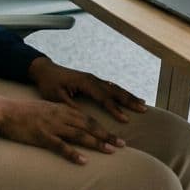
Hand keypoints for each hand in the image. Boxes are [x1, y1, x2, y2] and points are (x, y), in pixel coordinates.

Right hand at [0, 94, 123, 164]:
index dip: (104, 127)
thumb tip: (77, 124)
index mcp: (63, 109)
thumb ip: (63, 114)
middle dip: (107, 135)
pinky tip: (84, 161)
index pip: (89, 118)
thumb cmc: (26, 112)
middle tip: (122, 144)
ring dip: (96, 143)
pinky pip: (61, 146)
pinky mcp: (42, 136)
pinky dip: (73, 154)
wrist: (5, 111)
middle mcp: (61, 116)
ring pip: (79, 135)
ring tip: (110, 151)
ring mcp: (52, 126)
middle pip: (89, 126)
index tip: (117, 135)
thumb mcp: (48, 108)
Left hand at [29, 58, 147, 124]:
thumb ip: (70, 106)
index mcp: (85, 83)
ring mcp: (94, 79)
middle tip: (143, 109)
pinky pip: (111, 87)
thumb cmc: (49, 84)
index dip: (114, 109)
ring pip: (115, 88)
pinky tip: (129, 98)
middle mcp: (93, 79)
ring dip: (129, 96)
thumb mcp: (56, 97)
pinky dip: (122, 93)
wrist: (45, 70)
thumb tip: (84, 118)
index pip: (103, 98)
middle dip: (130, 100)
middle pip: (115, 90)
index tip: (125, 119)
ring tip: (143, 104)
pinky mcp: (93, 81)